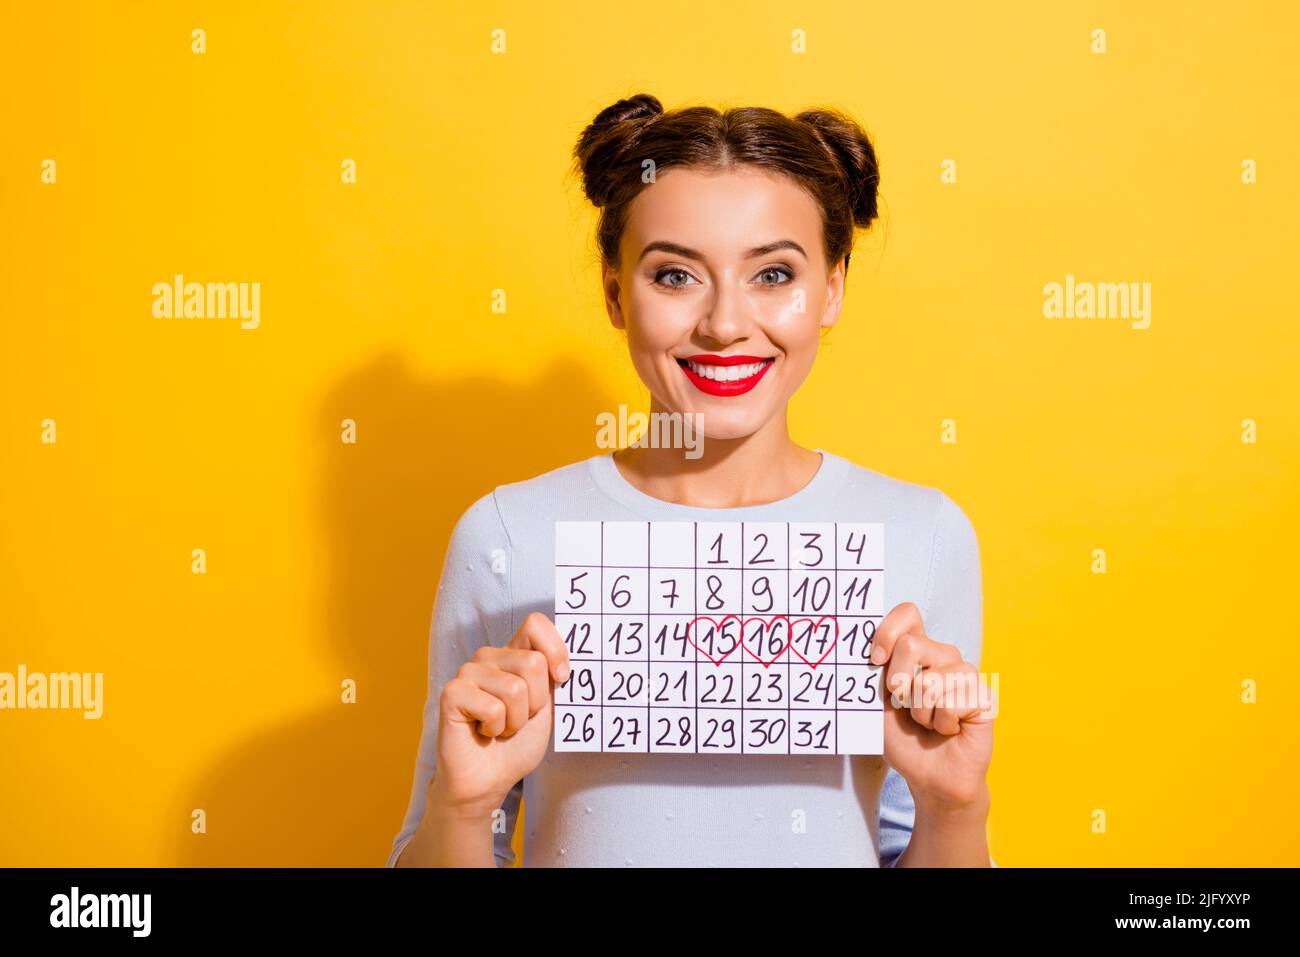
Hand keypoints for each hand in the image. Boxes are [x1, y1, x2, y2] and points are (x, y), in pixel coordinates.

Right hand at [431, 612, 570, 818]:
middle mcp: (490, 657)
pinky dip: (495, 728)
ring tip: (500, 728)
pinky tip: (483, 732)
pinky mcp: (452, 693)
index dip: (555, 649)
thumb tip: (569, 659)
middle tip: (518, 719)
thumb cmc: (517, 744)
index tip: (561, 677)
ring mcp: (468, 672)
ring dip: (515, 721)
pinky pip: (492, 707)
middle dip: (535, 703)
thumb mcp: (547, 708)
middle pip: (533, 662)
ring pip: (515, 688)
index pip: (536, 624)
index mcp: (513, 654)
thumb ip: (555, 679)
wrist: (489, 780)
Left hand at [872, 601, 994, 808]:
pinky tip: (950, 730)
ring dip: (922, 713)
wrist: (930, 778)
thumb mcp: (878, 706)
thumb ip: (874, 676)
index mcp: (916, 652)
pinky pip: (953, 701)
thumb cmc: (905, 741)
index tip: (876, 659)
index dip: (888, 631)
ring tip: (931, 723)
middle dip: (899, 685)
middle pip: (911, 644)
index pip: (908, 614)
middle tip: (907, 708)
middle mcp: (942, 656)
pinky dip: (943, 723)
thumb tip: (868, 653)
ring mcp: (965, 674)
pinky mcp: (982, 694)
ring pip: (930, 680)